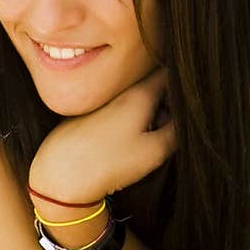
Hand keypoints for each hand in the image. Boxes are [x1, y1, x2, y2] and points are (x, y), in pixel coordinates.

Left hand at [30, 64, 176, 203]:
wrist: (60, 175)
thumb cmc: (110, 163)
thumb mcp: (155, 150)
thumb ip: (178, 130)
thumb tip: (188, 118)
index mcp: (139, 92)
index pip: (171, 73)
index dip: (186, 90)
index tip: (189, 109)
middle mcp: (120, 90)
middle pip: (155, 86)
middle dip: (169, 105)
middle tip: (169, 131)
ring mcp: (104, 101)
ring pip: (136, 100)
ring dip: (149, 114)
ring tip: (148, 141)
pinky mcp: (90, 115)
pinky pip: (118, 110)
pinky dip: (129, 122)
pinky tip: (123, 145)